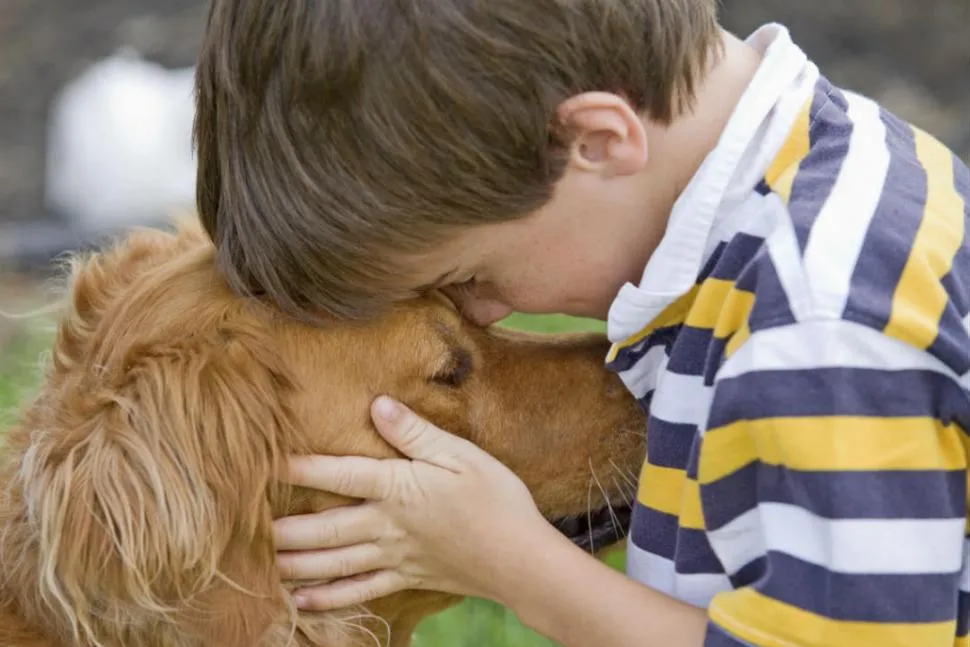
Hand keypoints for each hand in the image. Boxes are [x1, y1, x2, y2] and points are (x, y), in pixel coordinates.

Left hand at [273, 395, 550, 610]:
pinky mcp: (406, 578)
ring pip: (334, 562)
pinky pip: (360, 591)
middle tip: (246, 527)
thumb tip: (377, 404)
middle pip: (324, 528)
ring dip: (296, 563)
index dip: (301, 465)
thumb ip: (416, 433)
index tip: (266, 459)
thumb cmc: (497, 499)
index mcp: (398, 487)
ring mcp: (395, 556)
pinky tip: (302, 601)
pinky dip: (328, 598)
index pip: (339, 474)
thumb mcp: (461, 455)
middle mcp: (387, 525)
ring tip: (263, 563)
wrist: (521, 558)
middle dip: (284, 528)